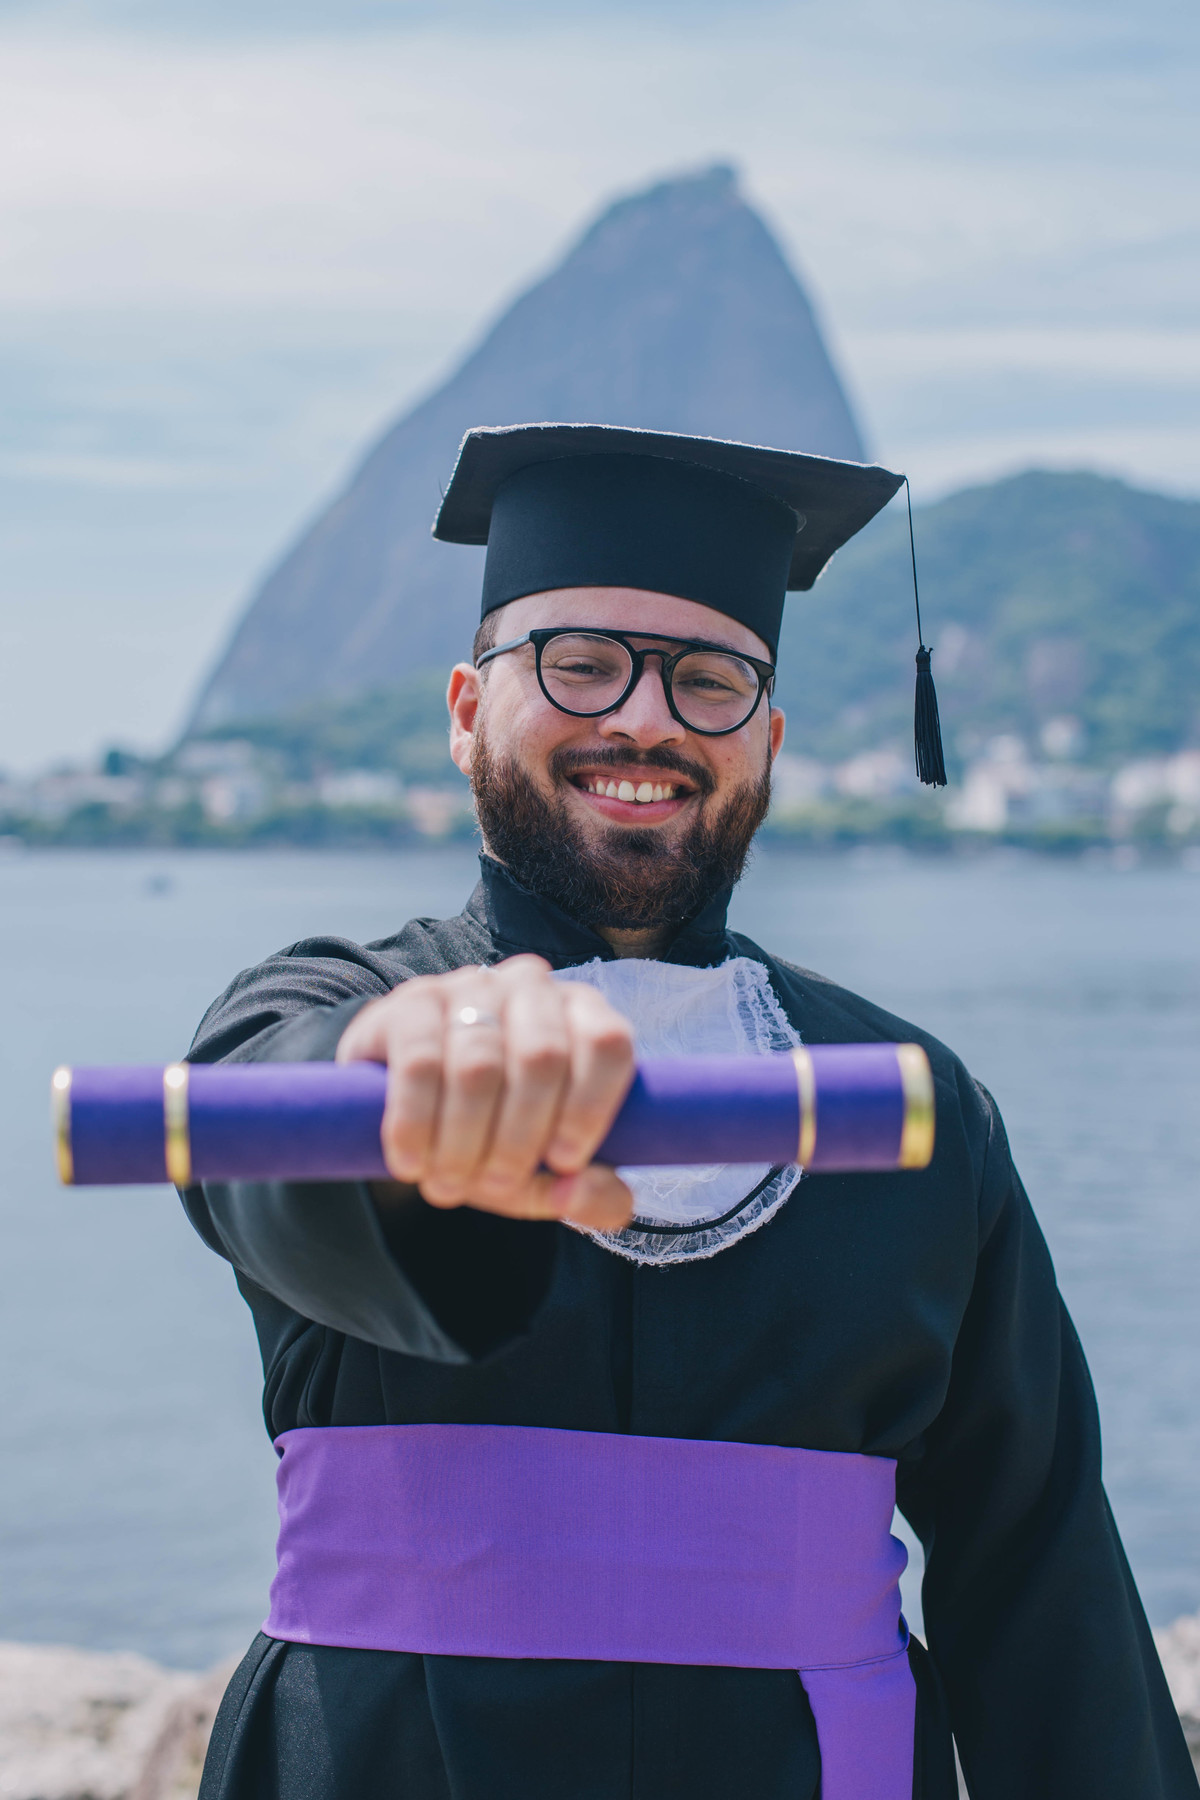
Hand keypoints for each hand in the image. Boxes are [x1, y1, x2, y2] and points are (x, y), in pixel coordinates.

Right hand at [335, 955, 635, 1229]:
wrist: (405, 1102)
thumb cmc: (493, 1132)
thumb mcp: (544, 1171)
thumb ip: (585, 1193)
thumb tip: (579, 1195)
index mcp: (582, 1016)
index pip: (607, 1043)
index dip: (590, 1108)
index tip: (564, 1163)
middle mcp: (532, 988)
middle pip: (543, 1058)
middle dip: (520, 1139)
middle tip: (496, 1187)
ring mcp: (470, 987)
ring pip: (479, 1064)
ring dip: (464, 1140)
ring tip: (449, 1185)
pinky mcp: (412, 1001)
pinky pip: (419, 1061)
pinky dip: (416, 1122)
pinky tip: (411, 1162)